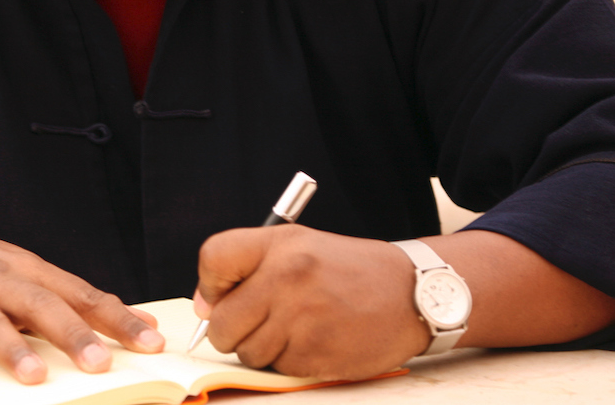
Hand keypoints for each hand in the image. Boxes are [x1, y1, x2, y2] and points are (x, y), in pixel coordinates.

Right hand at [0, 232, 164, 384]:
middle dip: (72, 335)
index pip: (85, 296)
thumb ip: (83, 302)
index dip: (119, 321)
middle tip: (99, 364)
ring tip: (33, 377)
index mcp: (34, 273)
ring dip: (12, 349)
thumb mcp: (34, 278)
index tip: (151, 344)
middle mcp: (3, 281)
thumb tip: (144, 322)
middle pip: (42, 306)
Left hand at [192, 225, 425, 380]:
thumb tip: (204, 308)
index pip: (215, 257)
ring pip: (247, 352)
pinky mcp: (317, 354)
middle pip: (222, 322)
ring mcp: (302, 318)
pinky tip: (313, 341)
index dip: (209, 284)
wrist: (410, 293)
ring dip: (261, 349)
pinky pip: (278, 369)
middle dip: (228, 331)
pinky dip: (288, 362)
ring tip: (291, 330)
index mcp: (280, 245)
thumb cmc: (347, 270)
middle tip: (251, 325)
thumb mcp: (300, 246)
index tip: (219, 296)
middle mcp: (287, 278)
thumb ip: (250, 267)